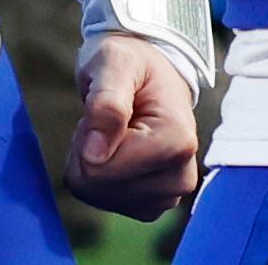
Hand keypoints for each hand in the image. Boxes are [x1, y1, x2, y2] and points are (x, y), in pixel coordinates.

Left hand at [66, 34, 199, 219]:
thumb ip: (105, 103)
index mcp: (177, 141)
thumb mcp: (114, 63)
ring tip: (114, 130)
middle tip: (105, 117)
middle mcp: (180, 177)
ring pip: (97, 196)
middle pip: (97, 185)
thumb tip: (94, 155)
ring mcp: (169, 195)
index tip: (106, 105)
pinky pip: (102, 202)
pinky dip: (98, 176)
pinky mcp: (153, 205)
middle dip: (87, 149)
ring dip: (91, 161)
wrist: (149, 73)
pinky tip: (116, 149)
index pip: (100, 167)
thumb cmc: (131, 62)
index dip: (88, 134)